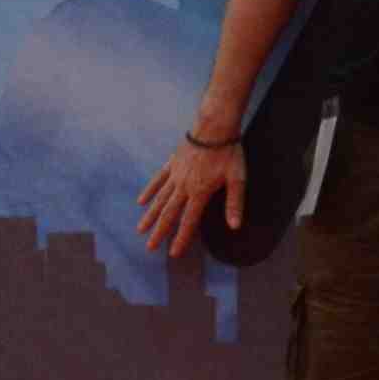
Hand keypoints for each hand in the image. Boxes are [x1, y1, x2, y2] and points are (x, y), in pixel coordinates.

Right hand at [134, 135, 242, 262]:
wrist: (214, 126)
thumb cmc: (228, 152)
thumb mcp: (237, 179)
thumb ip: (234, 203)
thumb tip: (235, 226)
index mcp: (200, 192)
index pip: (189, 220)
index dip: (181, 238)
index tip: (173, 253)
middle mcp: (184, 186)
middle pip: (169, 213)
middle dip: (160, 232)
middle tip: (149, 247)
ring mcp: (175, 175)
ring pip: (160, 199)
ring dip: (150, 216)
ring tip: (140, 230)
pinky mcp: (172, 163)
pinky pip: (157, 180)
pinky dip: (149, 191)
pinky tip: (141, 201)